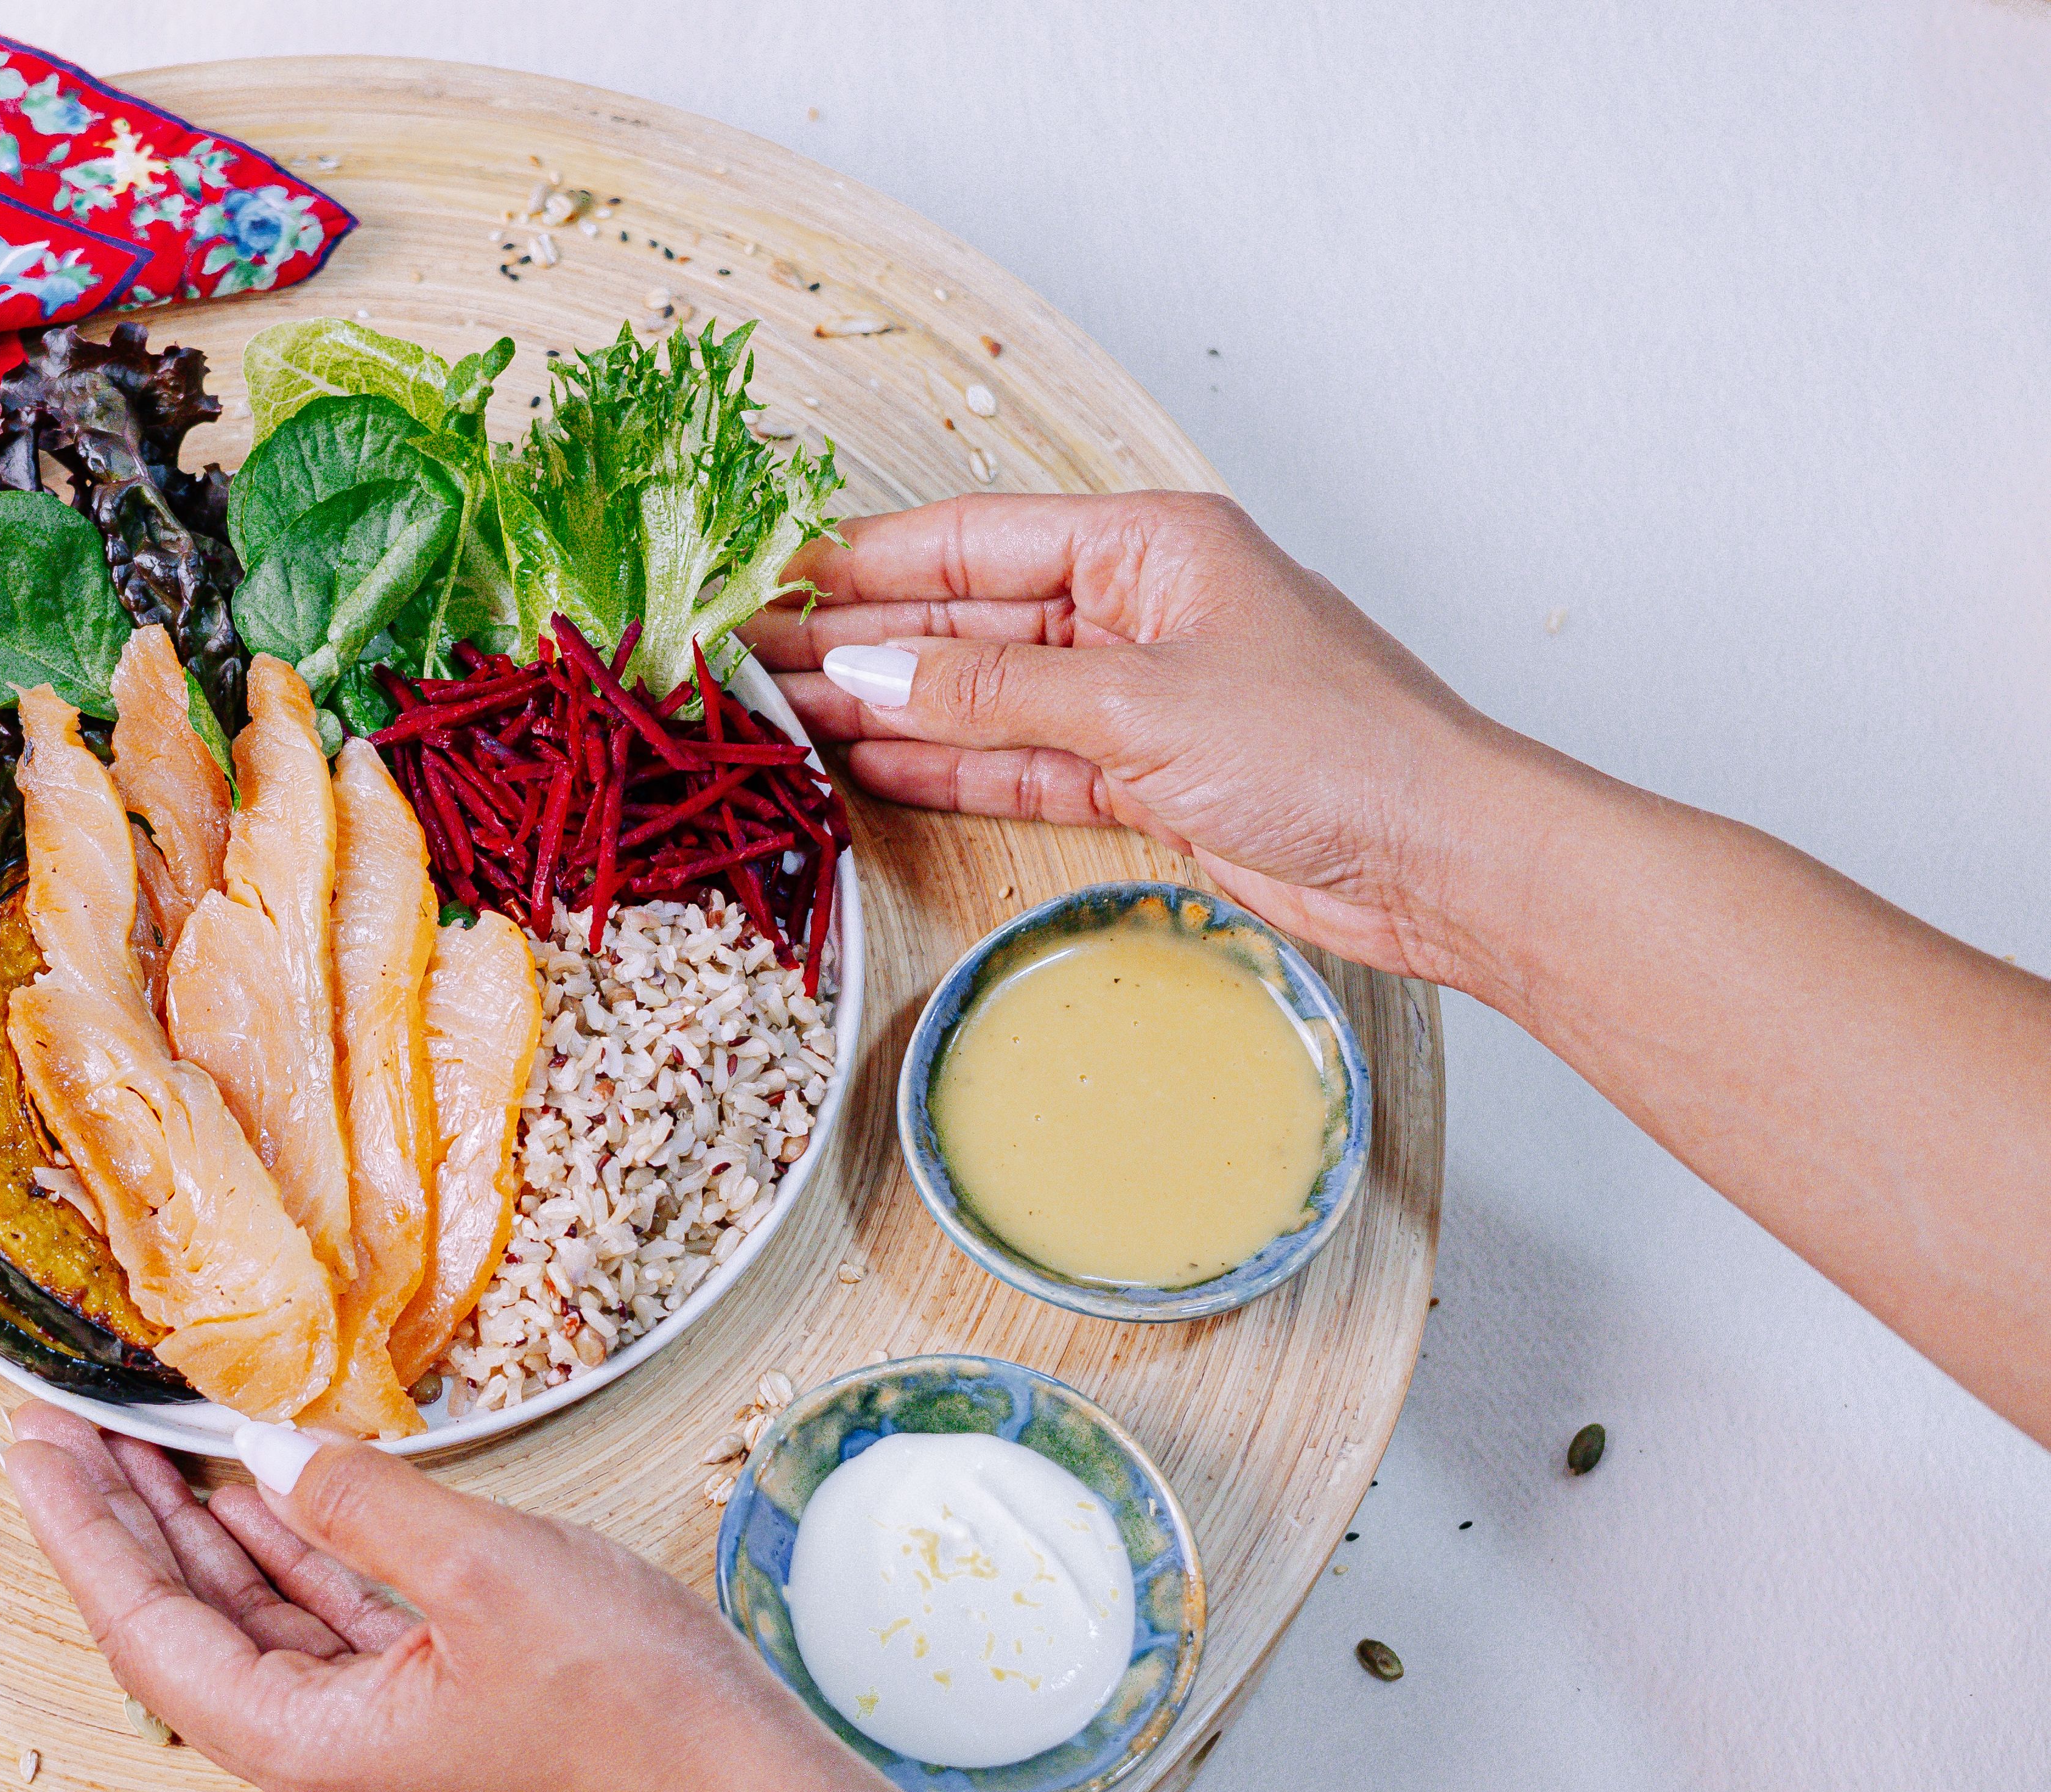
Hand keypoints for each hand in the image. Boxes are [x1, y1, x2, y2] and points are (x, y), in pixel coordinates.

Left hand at [0, 1404, 833, 1791]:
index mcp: (309, 1749)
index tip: (36, 1443)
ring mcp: (379, 1760)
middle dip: (125, 1526)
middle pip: (184, 1637)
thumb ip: (368, 1507)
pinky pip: (330, 1647)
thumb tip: (278, 1456)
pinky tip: (266, 1505)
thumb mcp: (493, 1572)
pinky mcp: (435, 1740)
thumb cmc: (639, 1718)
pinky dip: (292, 1572)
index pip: (147, 1632)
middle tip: (71, 1429)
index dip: (84, 1530)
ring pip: (257, 1639)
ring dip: (203, 1543)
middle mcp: (323, 1772)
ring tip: (147, 1448)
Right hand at [742, 491, 1596, 993]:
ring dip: (886, 705)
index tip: (771, 585)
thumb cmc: (1330, 749)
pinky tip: (866, 761)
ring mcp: (1137, 694)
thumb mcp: (1138, 707)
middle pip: (966, 613)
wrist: (1438, 857)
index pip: (971, 539)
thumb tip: (870, 670)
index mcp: (1148, 544)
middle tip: (748, 663)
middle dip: (858, 639)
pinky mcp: (1143, 774)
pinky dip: (946, 762)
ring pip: (982, 690)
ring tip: (779, 716)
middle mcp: (1137, 607)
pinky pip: (1019, 756)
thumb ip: (993, 688)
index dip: (863, 565)